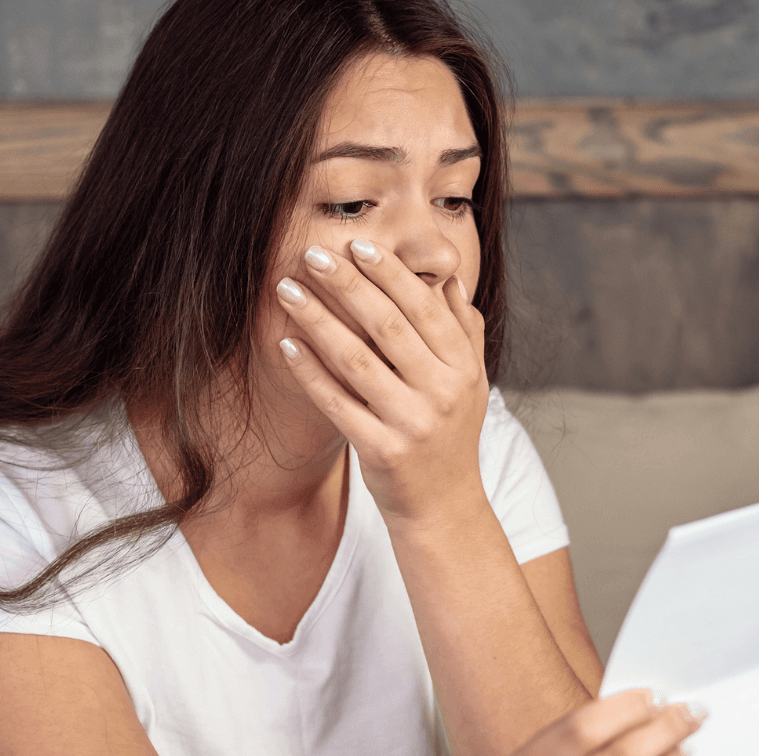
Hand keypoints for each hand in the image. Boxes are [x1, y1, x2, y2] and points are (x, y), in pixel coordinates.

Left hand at [273, 239, 488, 523]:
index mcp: (463, 369)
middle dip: (347, 285)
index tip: (357, 244)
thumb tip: (450, 278)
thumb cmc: (451, 438)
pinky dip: (309, 372)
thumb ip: (463, 330)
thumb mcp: (472, 384)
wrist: (444, 508)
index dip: (390, 273)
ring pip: (356, 360)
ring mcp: (412, 423)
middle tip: (313, 254)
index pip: (424, 308)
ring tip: (287, 289)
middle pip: (387, 326)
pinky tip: (286, 345)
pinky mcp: (381, 450)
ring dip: (318, 319)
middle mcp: (442, 393)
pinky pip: (337, 403)